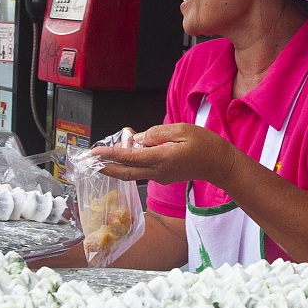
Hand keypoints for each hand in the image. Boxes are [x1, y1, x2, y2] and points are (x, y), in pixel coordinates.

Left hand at [90, 123, 240, 185]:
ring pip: (132, 173)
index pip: (129, 158)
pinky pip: (142, 170)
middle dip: (104, 168)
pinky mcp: (162, 177)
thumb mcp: (181, 130)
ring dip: (116, 165)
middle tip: (88, 162)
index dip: (109, 155)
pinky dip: (131, 163)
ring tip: (104, 155)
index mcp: (162, 159)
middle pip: (125, 173)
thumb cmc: (204, 144)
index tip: (94, 153)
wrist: (219, 164)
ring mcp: (160, 177)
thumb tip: (137, 139)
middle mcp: (158, 172)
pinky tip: (128, 153)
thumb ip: (156, 134)